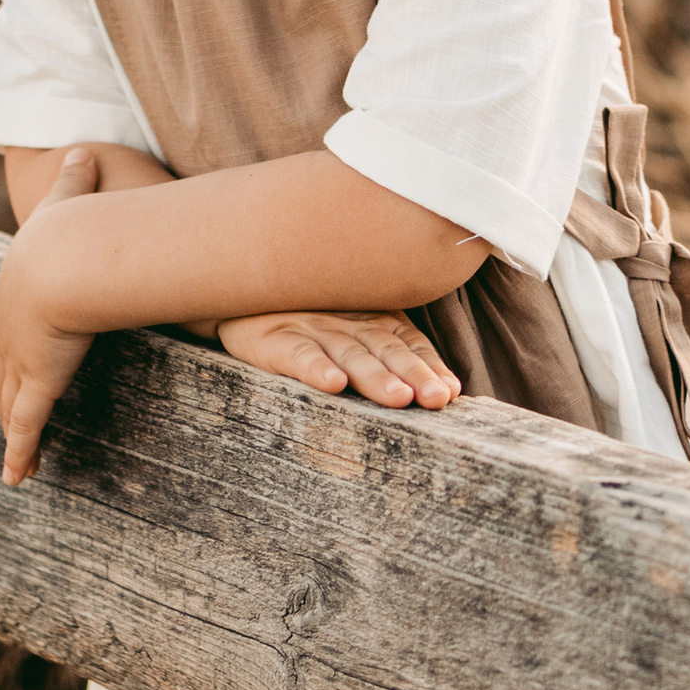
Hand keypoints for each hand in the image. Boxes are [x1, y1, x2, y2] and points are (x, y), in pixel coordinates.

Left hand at [0, 151, 102, 485]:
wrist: (65, 261)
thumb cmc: (68, 228)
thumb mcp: (66, 197)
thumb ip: (73, 176)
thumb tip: (79, 147)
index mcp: (12, 291)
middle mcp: (9, 330)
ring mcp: (21, 360)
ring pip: (9, 402)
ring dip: (10, 426)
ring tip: (14, 450)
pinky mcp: (39, 384)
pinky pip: (26, 428)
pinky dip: (20, 453)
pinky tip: (17, 476)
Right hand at [215, 308, 461, 408]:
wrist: (239, 291)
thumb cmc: (305, 317)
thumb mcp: (350, 330)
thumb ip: (393, 353)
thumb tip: (450, 390)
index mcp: (369, 319)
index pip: (407, 343)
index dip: (429, 366)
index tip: (450, 392)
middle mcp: (345, 322)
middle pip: (386, 349)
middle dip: (413, 374)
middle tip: (436, 399)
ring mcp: (310, 328)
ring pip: (349, 353)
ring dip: (374, 376)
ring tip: (398, 397)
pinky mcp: (273, 339)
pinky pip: (298, 354)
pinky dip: (316, 368)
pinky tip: (333, 383)